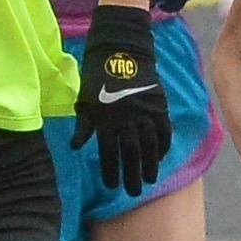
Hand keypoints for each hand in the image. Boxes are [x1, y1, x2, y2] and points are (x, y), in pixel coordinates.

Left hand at [71, 3, 171, 196]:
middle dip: (131, 175)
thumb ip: (84, 125)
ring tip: (150, 180)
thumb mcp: (85, 99)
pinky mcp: (160, 106)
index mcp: (106, 118)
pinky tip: (161, 158)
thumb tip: (76, 147)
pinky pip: (165, 131)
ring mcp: (145, 113)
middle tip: (133, 192)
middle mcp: (127, 119)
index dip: (110, 171)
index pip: (108, 152)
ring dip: (150, 165)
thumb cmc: (98, 74)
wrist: (123, 49)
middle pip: (131, 154)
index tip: (112, 186)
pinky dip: (164, 146)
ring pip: (150, 146)